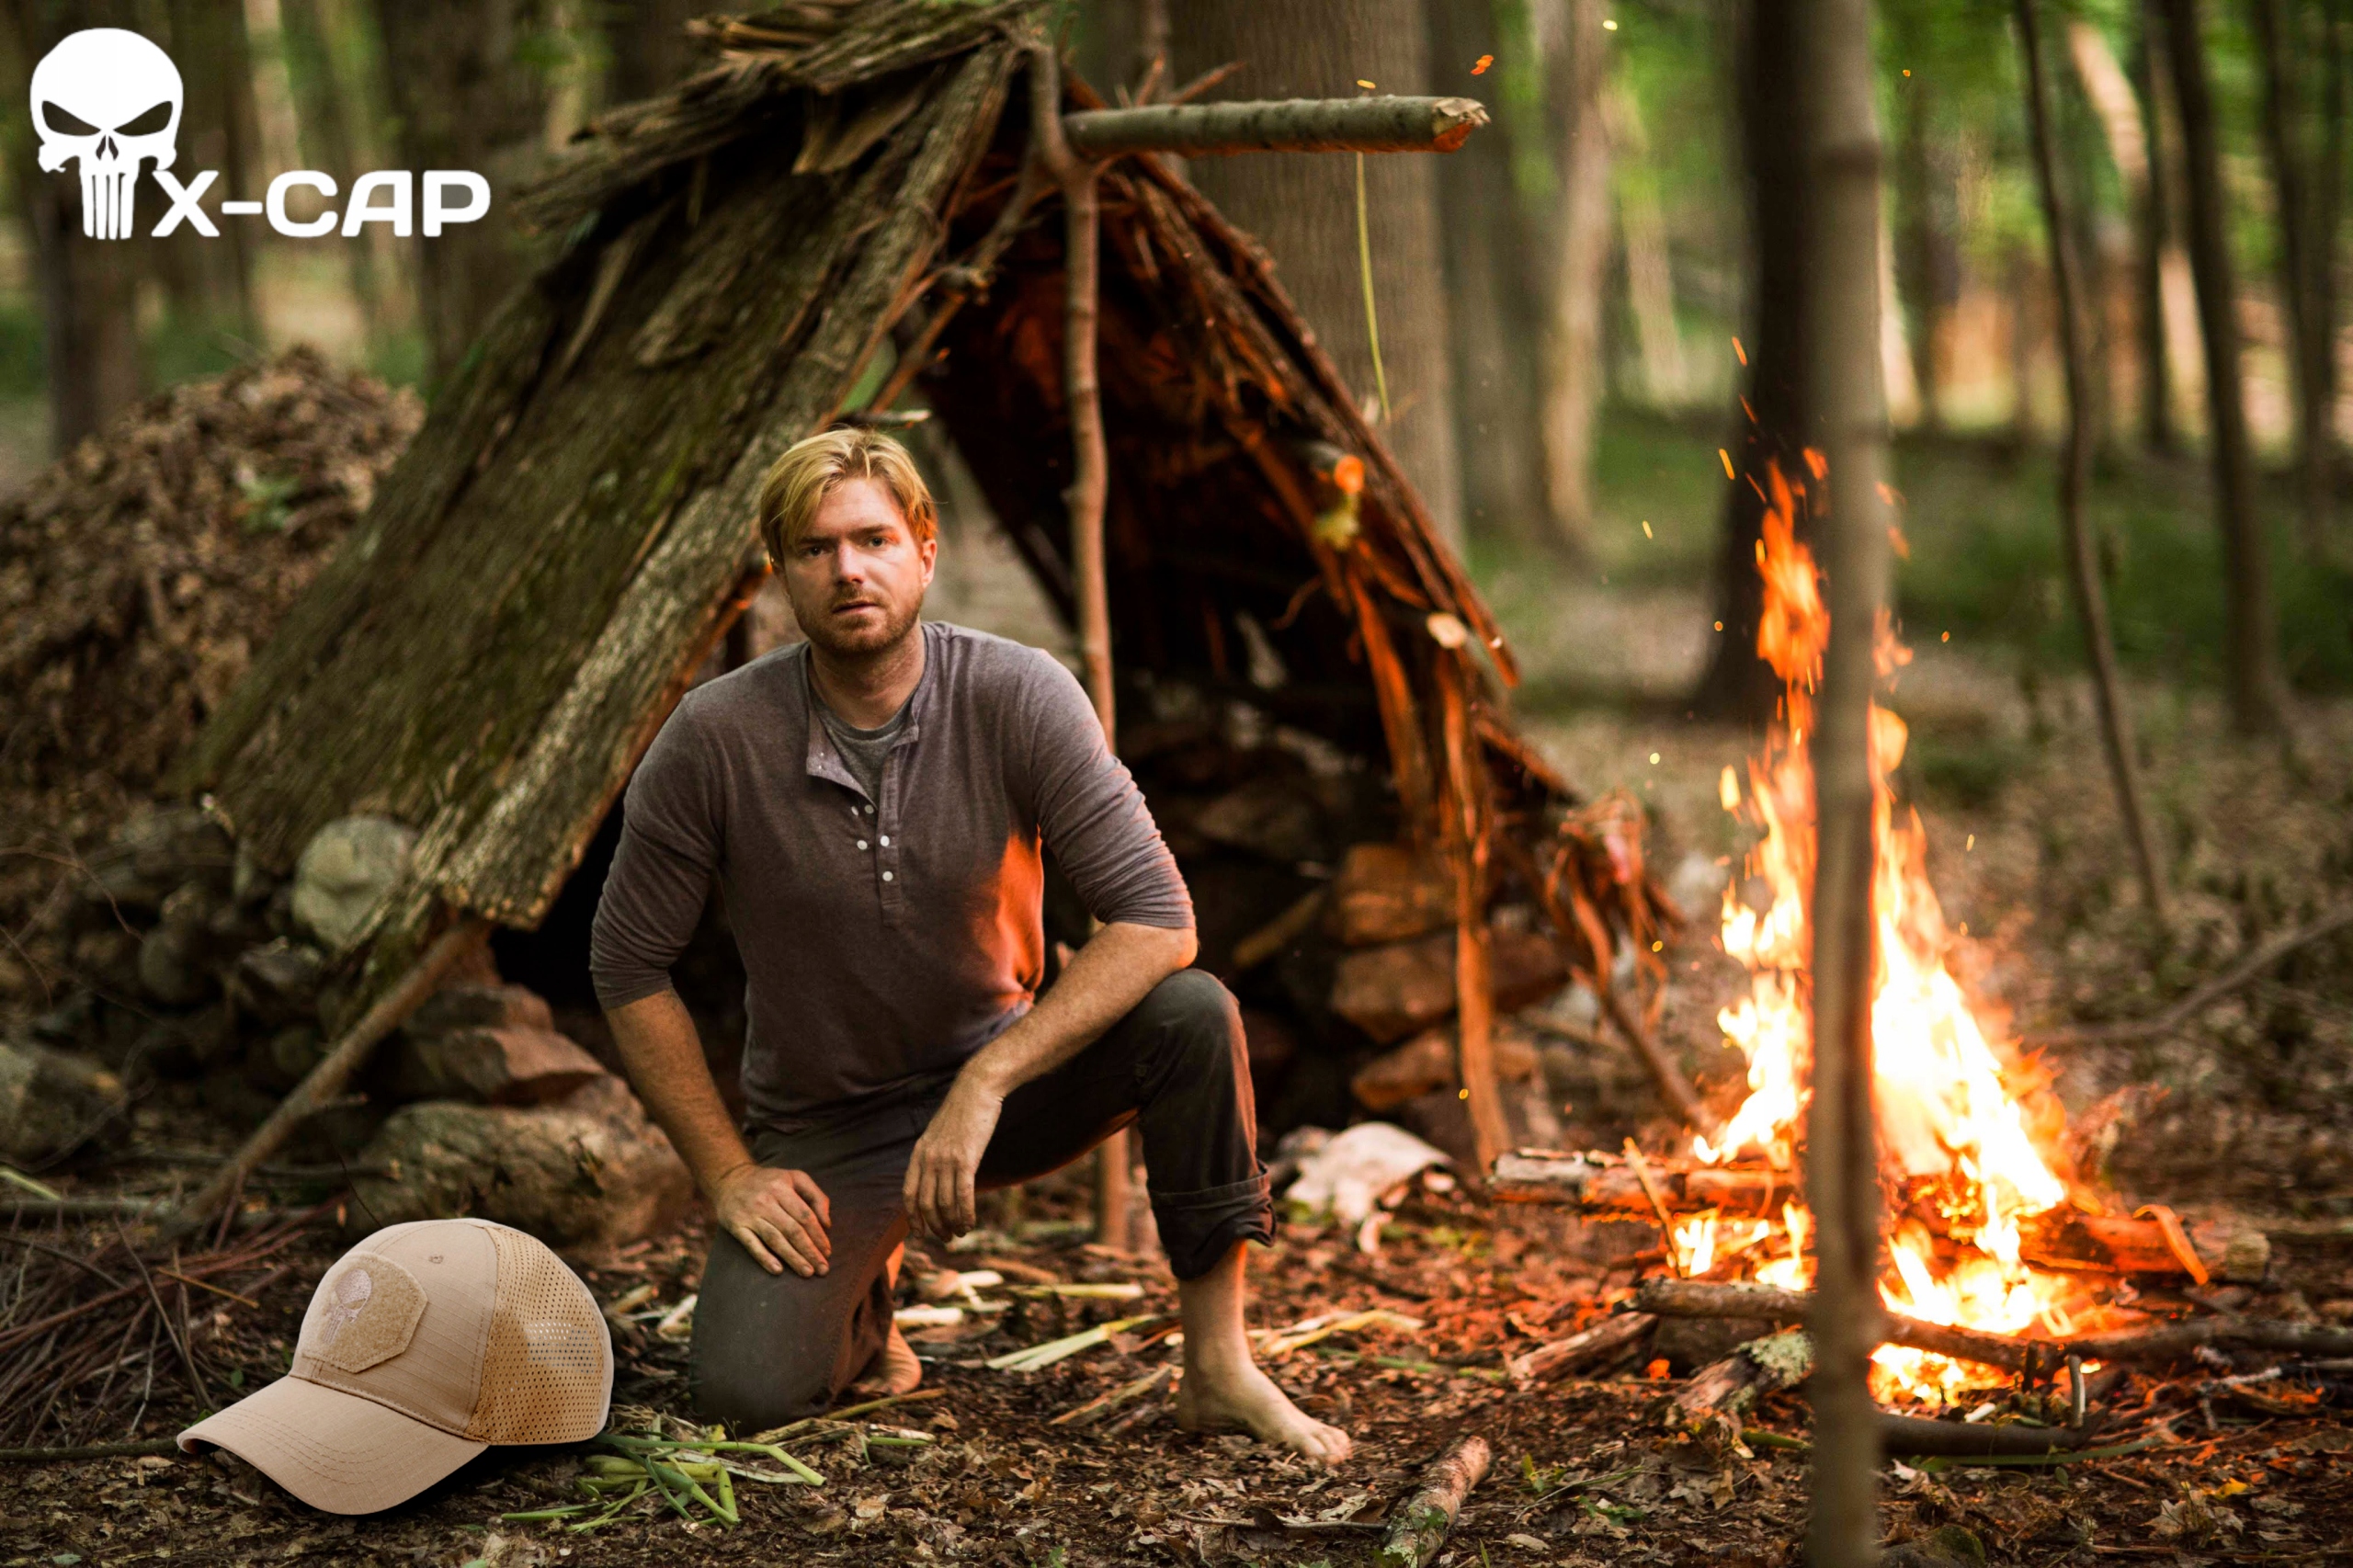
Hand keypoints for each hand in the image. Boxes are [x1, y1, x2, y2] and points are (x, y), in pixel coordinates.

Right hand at [712, 1163, 831, 1276]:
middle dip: (810, 1251)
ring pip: (775, 1240)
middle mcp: (766, 1201)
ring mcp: (750, 1214)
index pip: (805, 1216)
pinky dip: (764, 1258)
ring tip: (807, 1272)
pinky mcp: (736, 1226)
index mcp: (782, 1187)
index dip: (818, 1236)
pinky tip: (778, 1270)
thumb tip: (827, 1224)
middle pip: (792, 1230)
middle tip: (822, 1269)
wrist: (730, 1179)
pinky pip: (752, 1245)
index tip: (827, 1252)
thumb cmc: (770, 1182)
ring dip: (793, 1258)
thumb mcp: (795, 1178)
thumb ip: (816, 1196)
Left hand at [903, 1073, 1003, 1240]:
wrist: (977, 1089)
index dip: (913, 1218)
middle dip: (934, 1226)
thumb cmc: (963, 1111)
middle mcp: (928, 1158)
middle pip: (925, 1203)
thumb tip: (939, 1175)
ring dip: (951, 1223)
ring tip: (960, 1234)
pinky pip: (963, 1195)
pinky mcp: (966, 1159)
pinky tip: (970, 1224)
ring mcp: (946, 1159)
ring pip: (944, 1203)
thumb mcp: (941, 1133)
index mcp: (919, 1153)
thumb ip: (936, 1154)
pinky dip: (965, 1214)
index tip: (920, 1234)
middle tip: (945, 1238)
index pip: (909, 1194)